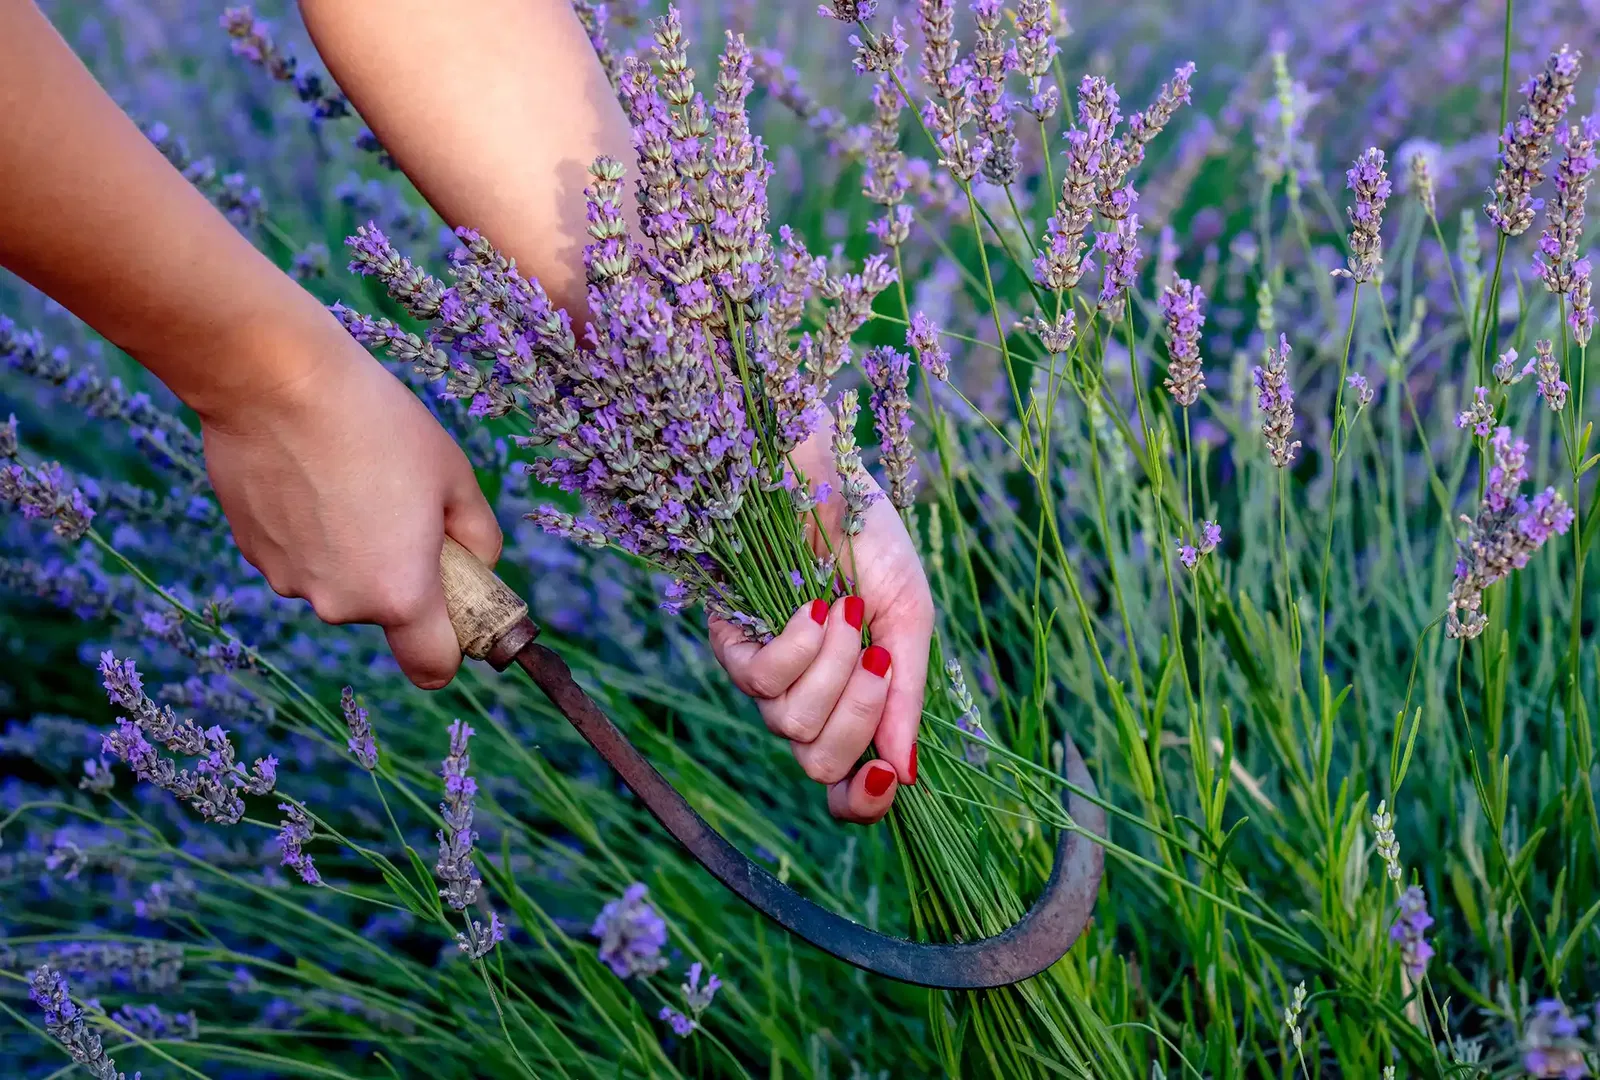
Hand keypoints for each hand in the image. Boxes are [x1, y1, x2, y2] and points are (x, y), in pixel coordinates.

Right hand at [199, 316, 501, 688]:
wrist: (276, 380)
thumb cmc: (378, 424)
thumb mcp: (455, 476)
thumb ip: (480, 537)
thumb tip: (477, 564)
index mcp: (399, 595)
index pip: (433, 668)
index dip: (453, 647)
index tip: (458, 611)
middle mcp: (340, 604)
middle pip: (385, 612)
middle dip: (402, 574)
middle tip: (402, 506)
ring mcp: (288, 580)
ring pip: (340, 580)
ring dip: (354, 549)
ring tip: (352, 478)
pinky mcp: (252, 551)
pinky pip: (301, 554)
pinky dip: (312, 529)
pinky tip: (312, 474)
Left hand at [709, 433, 933, 823]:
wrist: (827, 476)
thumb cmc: (869, 542)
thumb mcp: (908, 619)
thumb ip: (905, 697)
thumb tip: (907, 775)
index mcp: (850, 700)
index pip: (843, 785)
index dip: (860, 802)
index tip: (883, 779)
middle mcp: (804, 697)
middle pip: (819, 764)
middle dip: (858, 717)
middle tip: (878, 656)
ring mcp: (764, 674)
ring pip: (793, 725)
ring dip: (833, 669)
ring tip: (846, 611)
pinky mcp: (730, 642)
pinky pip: (762, 681)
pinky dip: (799, 645)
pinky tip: (813, 605)